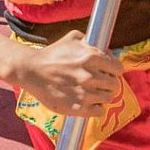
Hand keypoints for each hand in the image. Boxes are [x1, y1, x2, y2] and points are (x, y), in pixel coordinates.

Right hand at [10, 34, 125, 118]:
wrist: (31, 71)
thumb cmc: (52, 54)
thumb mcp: (72, 38)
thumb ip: (92, 42)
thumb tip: (108, 52)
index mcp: (92, 57)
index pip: (118, 69)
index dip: (113, 71)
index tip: (107, 73)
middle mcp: (90, 76)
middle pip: (115, 85)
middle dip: (108, 84)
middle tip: (98, 83)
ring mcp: (85, 93)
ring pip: (108, 98)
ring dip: (101, 96)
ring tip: (91, 92)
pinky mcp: (78, 108)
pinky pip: (100, 111)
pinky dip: (96, 107)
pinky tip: (87, 102)